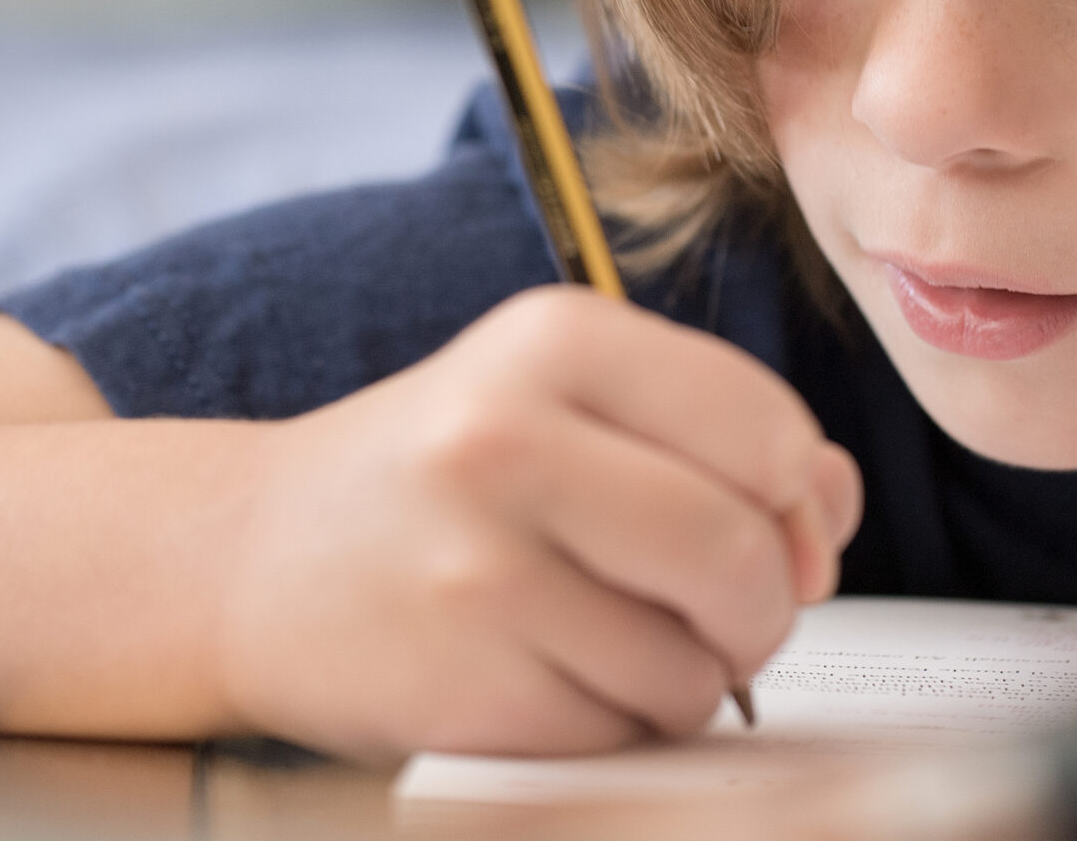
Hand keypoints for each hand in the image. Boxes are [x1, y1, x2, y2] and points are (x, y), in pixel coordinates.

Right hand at [212, 286, 862, 759]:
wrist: (246, 558)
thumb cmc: (434, 477)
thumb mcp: (563, 401)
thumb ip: (714, 432)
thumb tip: (829, 509)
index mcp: (555, 339)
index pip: (768, 428)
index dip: (800, 501)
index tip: (772, 525)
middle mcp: (509, 437)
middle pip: (742, 554)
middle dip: (760, 609)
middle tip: (718, 613)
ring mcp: (478, 567)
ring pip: (694, 668)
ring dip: (685, 680)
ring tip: (607, 638)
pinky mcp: (460, 684)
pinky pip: (619, 737)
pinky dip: (614, 729)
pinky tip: (550, 678)